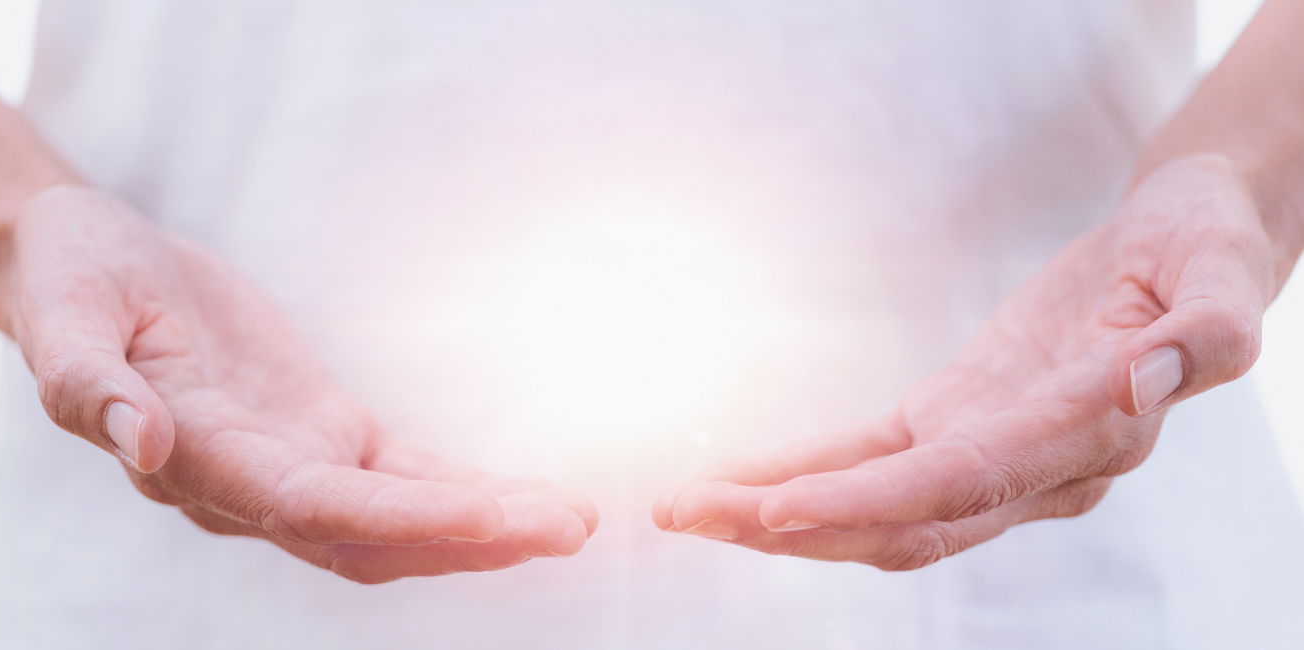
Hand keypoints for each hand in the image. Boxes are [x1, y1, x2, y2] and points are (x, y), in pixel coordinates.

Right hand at [5, 185, 595, 582]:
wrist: (89, 265)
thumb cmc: (74, 278)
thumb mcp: (68, 311)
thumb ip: (91, 384)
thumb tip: (144, 444)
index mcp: (200, 458)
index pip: (315, 507)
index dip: (407, 517)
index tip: (497, 514)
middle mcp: (252, 483)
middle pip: (375, 535)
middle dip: (473, 537)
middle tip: (569, 528)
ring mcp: (292, 464)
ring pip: (398, 519)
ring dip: (482, 526)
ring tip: (570, 521)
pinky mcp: (322, 434)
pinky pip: (401, 474)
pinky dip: (461, 489)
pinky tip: (522, 495)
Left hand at [653, 154, 1273, 569]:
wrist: (1185, 251)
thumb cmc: (1202, 253)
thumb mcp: (1218, 280)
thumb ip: (1199, 337)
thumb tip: (1139, 380)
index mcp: (1086, 433)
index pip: (963, 481)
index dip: (872, 503)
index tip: (779, 509)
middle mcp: (1033, 469)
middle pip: (899, 518)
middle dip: (789, 525)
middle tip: (684, 511)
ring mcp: (990, 456)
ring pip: (874, 507)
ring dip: (777, 512)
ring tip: (683, 505)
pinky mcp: (959, 425)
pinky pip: (871, 461)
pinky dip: (804, 476)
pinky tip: (740, 479)